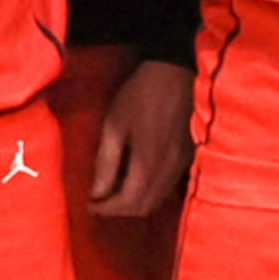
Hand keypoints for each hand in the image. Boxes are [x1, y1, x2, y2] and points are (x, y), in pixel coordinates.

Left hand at [82, 51, 191, 216]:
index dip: (106, 209)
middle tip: (100, 200)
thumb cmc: (141, 94)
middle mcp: (169, 171)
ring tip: (115, 191)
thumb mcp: (115, 124)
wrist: (177, 70)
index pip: (128, 204)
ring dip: (135, 202)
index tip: (90, 203)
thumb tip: (96, 193)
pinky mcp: (188, 157)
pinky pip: (168, 187)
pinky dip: (150, 191)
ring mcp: (182, 165)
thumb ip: (106, 162)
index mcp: (148, 165)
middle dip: (119, 209)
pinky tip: (137, 178)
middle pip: (144, 207)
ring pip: (158, 199)